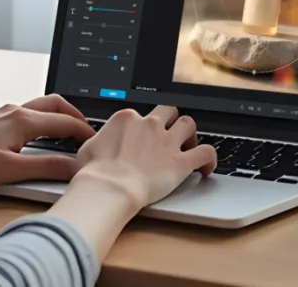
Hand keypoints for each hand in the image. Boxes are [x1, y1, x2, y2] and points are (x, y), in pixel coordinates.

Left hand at [0, 94, 95, 191]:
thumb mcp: (10, 170)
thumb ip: (46, 167)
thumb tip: (74, 167)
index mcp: (22, 119)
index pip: (65, 122)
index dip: (85, 133)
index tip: (98, 144)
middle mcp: (14, 111)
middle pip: (55, 106)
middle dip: (75, 117)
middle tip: (87, 133)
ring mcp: (2, 114)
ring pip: (40, 108)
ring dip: (58, 118)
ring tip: (68, 136)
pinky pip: (27, 115)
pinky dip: (42, 122)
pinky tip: (39, 139)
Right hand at [75, 105, 216, 208]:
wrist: (109, 188)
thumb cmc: (95, 173)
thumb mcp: (87, 149)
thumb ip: (98, 142)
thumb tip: (96, 146)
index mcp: (127, 119)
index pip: (140, 115)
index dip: (142, 129)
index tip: (140, 142)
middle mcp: (150, 125)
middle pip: (168, 111)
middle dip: (170, 121)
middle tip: (168, 136)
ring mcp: (167, 142)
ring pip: (189, 124)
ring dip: (190, 134)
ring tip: (187, 147)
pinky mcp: (181, 162)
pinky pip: (206, 152)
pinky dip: (210, 159)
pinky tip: (207, 168)